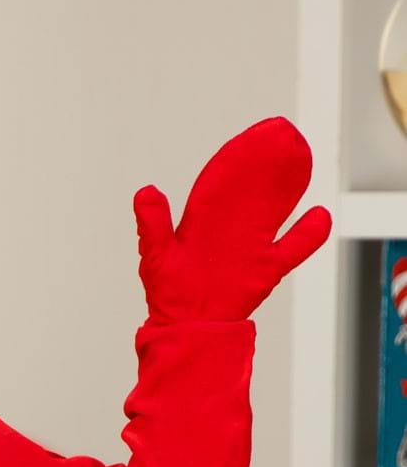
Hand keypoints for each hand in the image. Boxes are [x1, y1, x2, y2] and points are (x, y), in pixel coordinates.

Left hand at [134, 117, 330, 324]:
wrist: (188, 328)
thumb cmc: (168, 294)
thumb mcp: (156, 256)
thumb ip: (152, 226)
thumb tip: (145, 192)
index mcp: (203, 223)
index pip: (223, 185)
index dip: (238, 161)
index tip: (254, 138)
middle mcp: (230, 231)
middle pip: (254, 194)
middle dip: (267, 170)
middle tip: (284, 141)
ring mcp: (250, 249)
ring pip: (274, 214)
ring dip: (288, 193)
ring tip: (301, 166)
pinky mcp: (265, 270)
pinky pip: (292, 249)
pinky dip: (308, 235)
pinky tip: (320, 216)